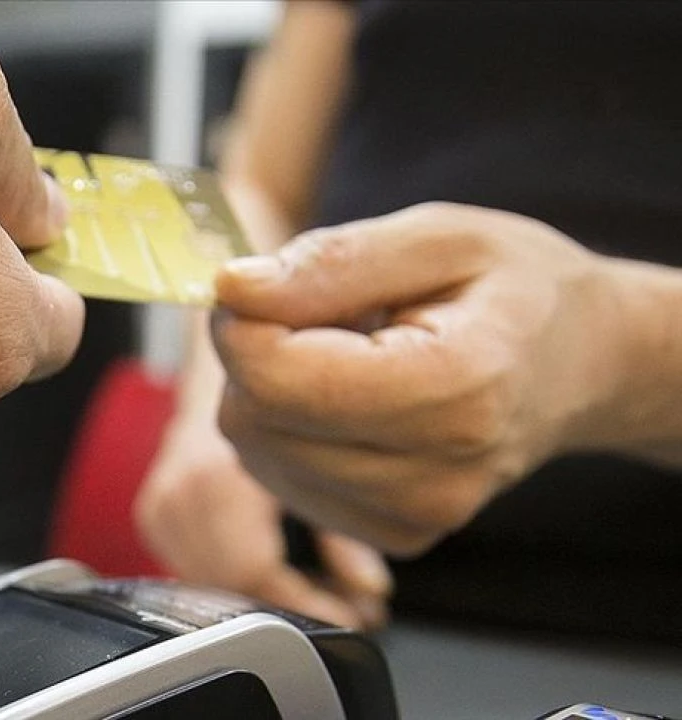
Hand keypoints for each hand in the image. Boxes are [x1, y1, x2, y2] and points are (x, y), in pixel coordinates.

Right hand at [134, 416, 391, 628]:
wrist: (229, 371)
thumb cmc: (281, 408)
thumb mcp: (327, 466)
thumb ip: (347, 537)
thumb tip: (370, 591)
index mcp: (219, 476)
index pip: (253, 571)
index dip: (306, 605)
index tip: (348, 617)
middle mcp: (181, 490)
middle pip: (229, 585)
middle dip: (289, 608)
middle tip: (338, 608)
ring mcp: (160, 503)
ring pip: (208, 585)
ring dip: (259, 600)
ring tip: (311, 592)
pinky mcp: (152, 514)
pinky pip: (189, 571)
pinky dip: (230, 580)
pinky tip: (269, 571)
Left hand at [212, 202, 619, 554]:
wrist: (582, 363)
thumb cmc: (515, 291)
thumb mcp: (437, 236)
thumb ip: (331, 263)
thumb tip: (234, 290)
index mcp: (455, 389)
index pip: (276, 379)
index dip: (242, 323)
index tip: (264, 285)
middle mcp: (437, 474)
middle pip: (257, 421)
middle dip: (255, 355)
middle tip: (318, 314)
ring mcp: (416, 517)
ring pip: (257, 454)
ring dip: (271, 393)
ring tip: (346, 355)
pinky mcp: (396, 535)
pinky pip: (283, 480)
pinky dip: (290, 431)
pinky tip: (347, 399)